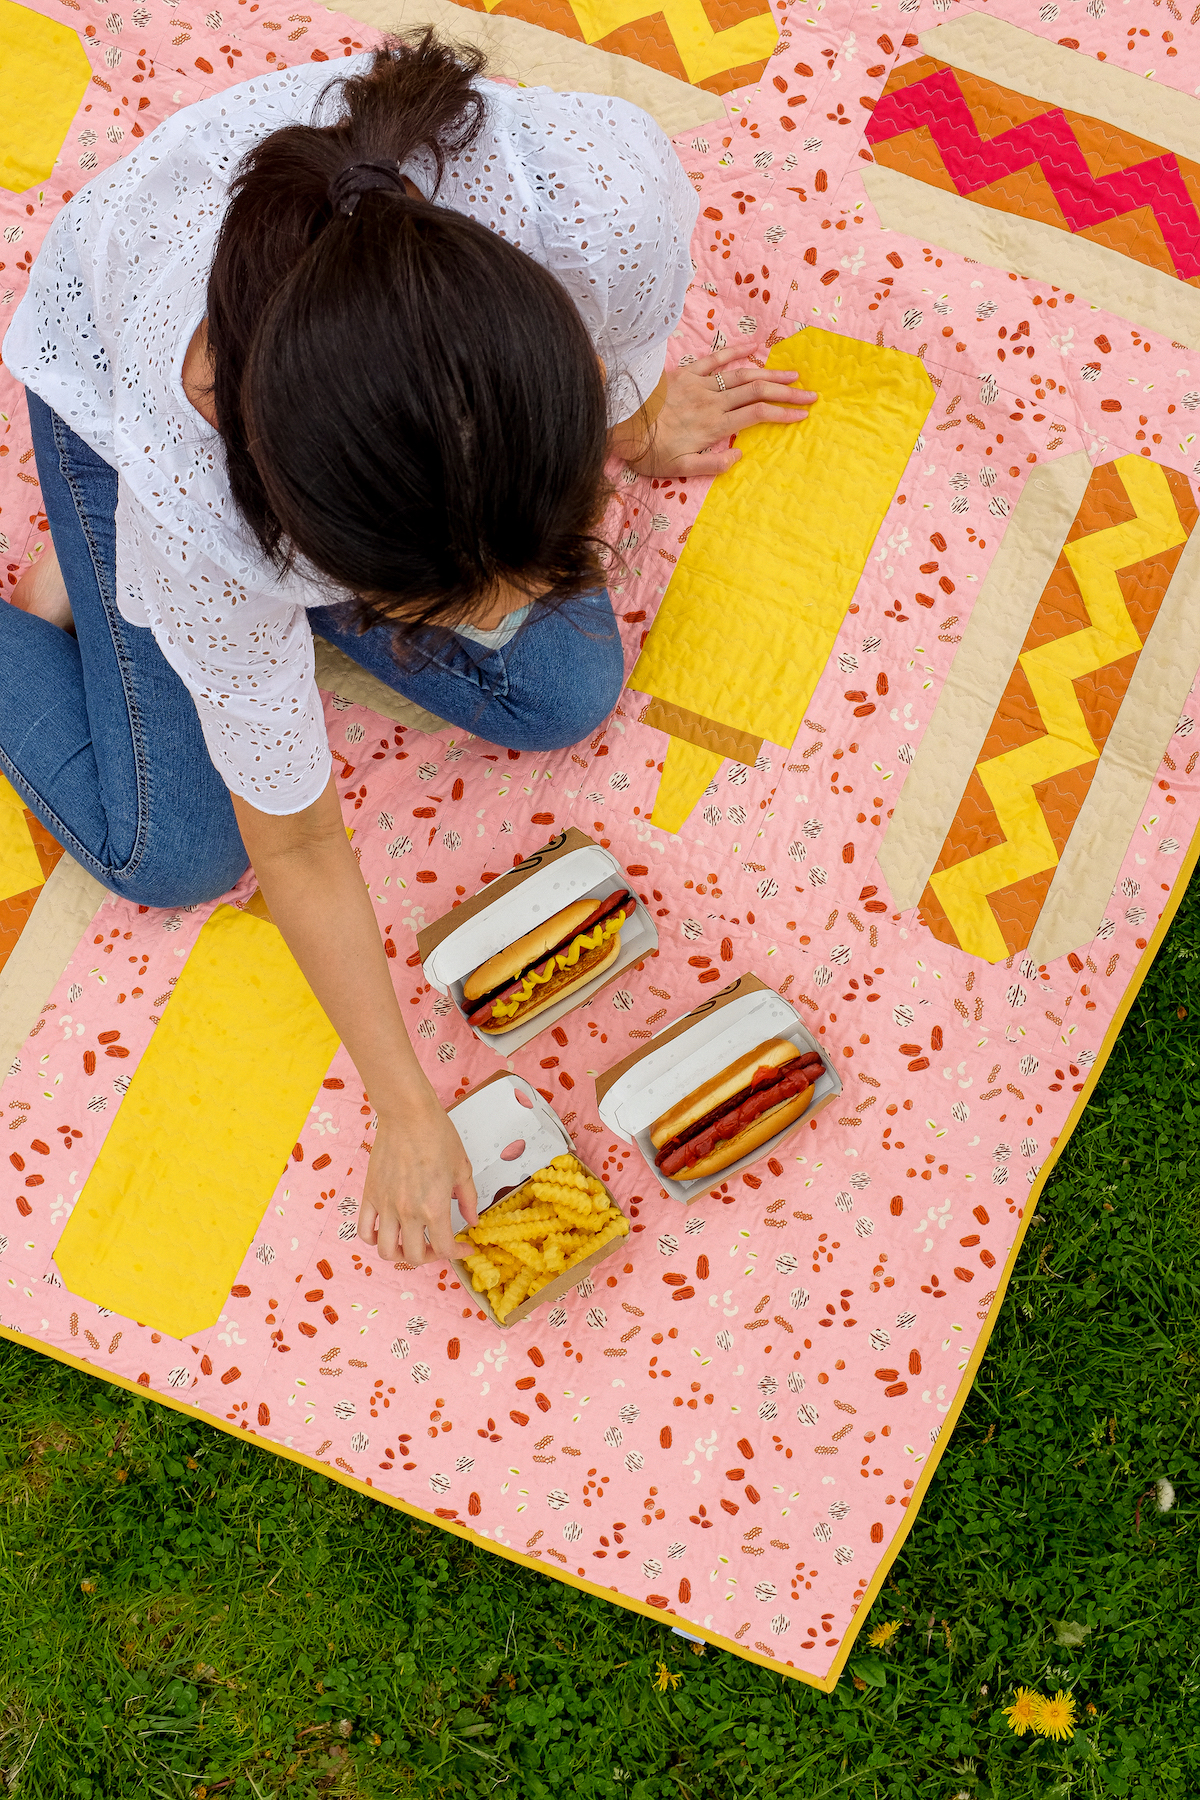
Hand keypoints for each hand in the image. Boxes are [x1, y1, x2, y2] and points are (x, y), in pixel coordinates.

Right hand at [357, 1093, 477, 1266]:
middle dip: (429, 1257)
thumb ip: (468, 1199)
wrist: (408, 1114)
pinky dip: (374, 1239)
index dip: (457, 1253)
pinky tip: (386, 1231)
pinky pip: (365, 1229)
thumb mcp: (462, 1168)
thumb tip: (472, 1221)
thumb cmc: (437, 1135)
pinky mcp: (369, 1195)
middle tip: (437, 1246)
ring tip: (409, 1243)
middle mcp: (408, 1212)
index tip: (463, 1247)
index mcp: (435, 1207)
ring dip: (399, 1254)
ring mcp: (386, 1205)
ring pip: (386, 1250)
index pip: (444, 1248)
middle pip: (413, 1256)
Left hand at [633, 345, 815, 478]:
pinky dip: (737, 350)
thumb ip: (711, 464)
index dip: (783, 415)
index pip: (758, 416)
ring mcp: (701, 384)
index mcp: (714, 426)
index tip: (803, 416)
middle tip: (811, 394)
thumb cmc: (648, 450)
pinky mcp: (688, 373)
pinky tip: (757, 345)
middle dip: (787, 393)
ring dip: (771, 374)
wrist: (620, 421)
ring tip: (793, 375)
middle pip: (758, 393)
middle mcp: (713, 402)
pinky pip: (716, 358)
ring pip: (744, 375)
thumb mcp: (678, 469)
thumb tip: (740, 453)